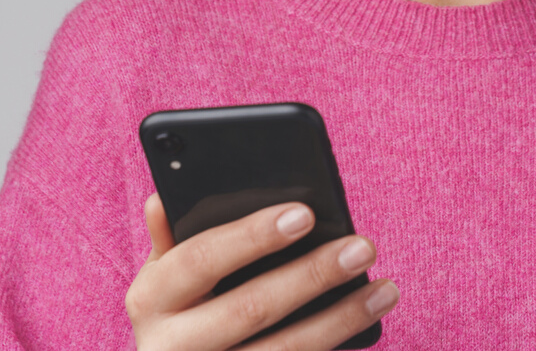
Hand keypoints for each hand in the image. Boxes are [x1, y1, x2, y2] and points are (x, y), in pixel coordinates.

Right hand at [125, 194, 398, 350]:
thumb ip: (170, 243)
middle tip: (362, 246)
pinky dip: (334, 350)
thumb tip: (162, 198)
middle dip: (313, 274)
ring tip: (385, 289)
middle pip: (251, 308)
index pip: (200, 258)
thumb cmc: (179, 319)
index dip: (251, 235)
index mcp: (150, 301)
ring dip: (341, 319)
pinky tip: (366, 327)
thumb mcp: (163, 284)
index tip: (305, 213)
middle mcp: (171, 347)